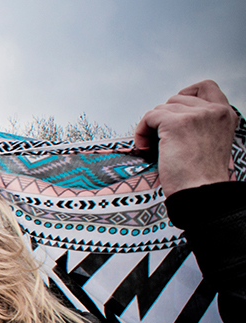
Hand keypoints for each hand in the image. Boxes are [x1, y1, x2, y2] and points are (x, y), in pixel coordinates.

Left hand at [135, 79, 237, 194]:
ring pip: (161, 108)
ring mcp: (196, 115)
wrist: (201, 191)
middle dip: (164, 117)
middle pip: (177, 99)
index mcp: (225, 114)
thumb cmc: (202, 176)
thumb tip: (174, 118)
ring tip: (153, 146)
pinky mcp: (176, 123)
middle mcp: (213, 111)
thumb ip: (202, 125)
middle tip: (160, 138)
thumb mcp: (211, 141)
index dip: (185, 94)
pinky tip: (145, 146)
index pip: (206, 87)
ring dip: (151, 126)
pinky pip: (149, 117)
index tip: (173, 110)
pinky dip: (141, 131)